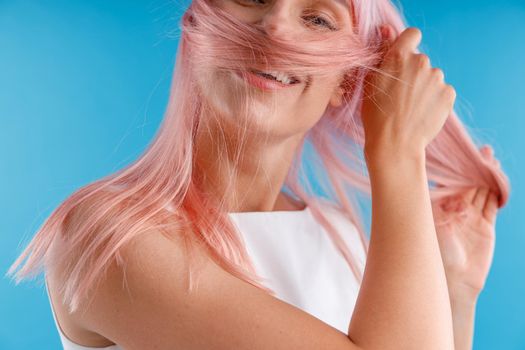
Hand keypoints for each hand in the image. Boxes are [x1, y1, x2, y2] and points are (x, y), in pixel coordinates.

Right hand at [361, 25, 455, 163]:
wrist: (395, 144)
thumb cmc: (376, 116)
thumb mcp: (370, 84)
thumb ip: (382, 58)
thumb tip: (389, 37)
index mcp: (399, 56)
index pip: (412, 34)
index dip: (408, 45)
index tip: (403, 59)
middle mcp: (421, 62)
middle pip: (421, 60)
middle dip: (413, 73)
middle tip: (401, 95)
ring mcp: (437, 78)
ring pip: (432, 77)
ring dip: (424, 87)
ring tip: (411, 108)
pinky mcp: (448, 94)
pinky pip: (442, 91)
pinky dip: (435, 100)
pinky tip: (422, 113)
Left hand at [432, 147, 499, 300]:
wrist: (453, 280)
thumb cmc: (433, 251)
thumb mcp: (428, 221)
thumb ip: (430, 200)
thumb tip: (421, 173)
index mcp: (437, 207)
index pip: (446, 182)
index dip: (452, 167)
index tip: (456, 152)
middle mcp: (453, 210)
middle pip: (465, 183)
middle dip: (471, 167)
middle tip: (480, 151)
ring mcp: (470, 217)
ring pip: (480, 190)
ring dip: (485, 175)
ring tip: (490, 158)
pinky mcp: (485, 226)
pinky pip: (493, 204)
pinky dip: (496, 191)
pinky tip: (498, 177)